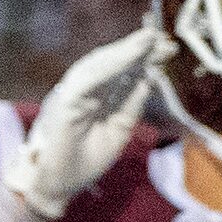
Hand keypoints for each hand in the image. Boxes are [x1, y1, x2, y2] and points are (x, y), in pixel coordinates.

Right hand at [8, 24, 170, 221]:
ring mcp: (69, 94)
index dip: (141, 58)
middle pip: (110, 63)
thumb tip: (148, 80)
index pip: (119, 72)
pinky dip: (108, 68)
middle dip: (137, 49)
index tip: (166, 47)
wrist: (56, 185)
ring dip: (125, 51)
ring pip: (99, 65)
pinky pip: (87, 81)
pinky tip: (128, 58)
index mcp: (93, 96)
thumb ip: (130, 105)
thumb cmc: (83, 159)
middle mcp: (80, 90)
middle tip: (163, 37)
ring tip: (149, 40)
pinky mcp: (63, 104)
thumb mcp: (119, 130)